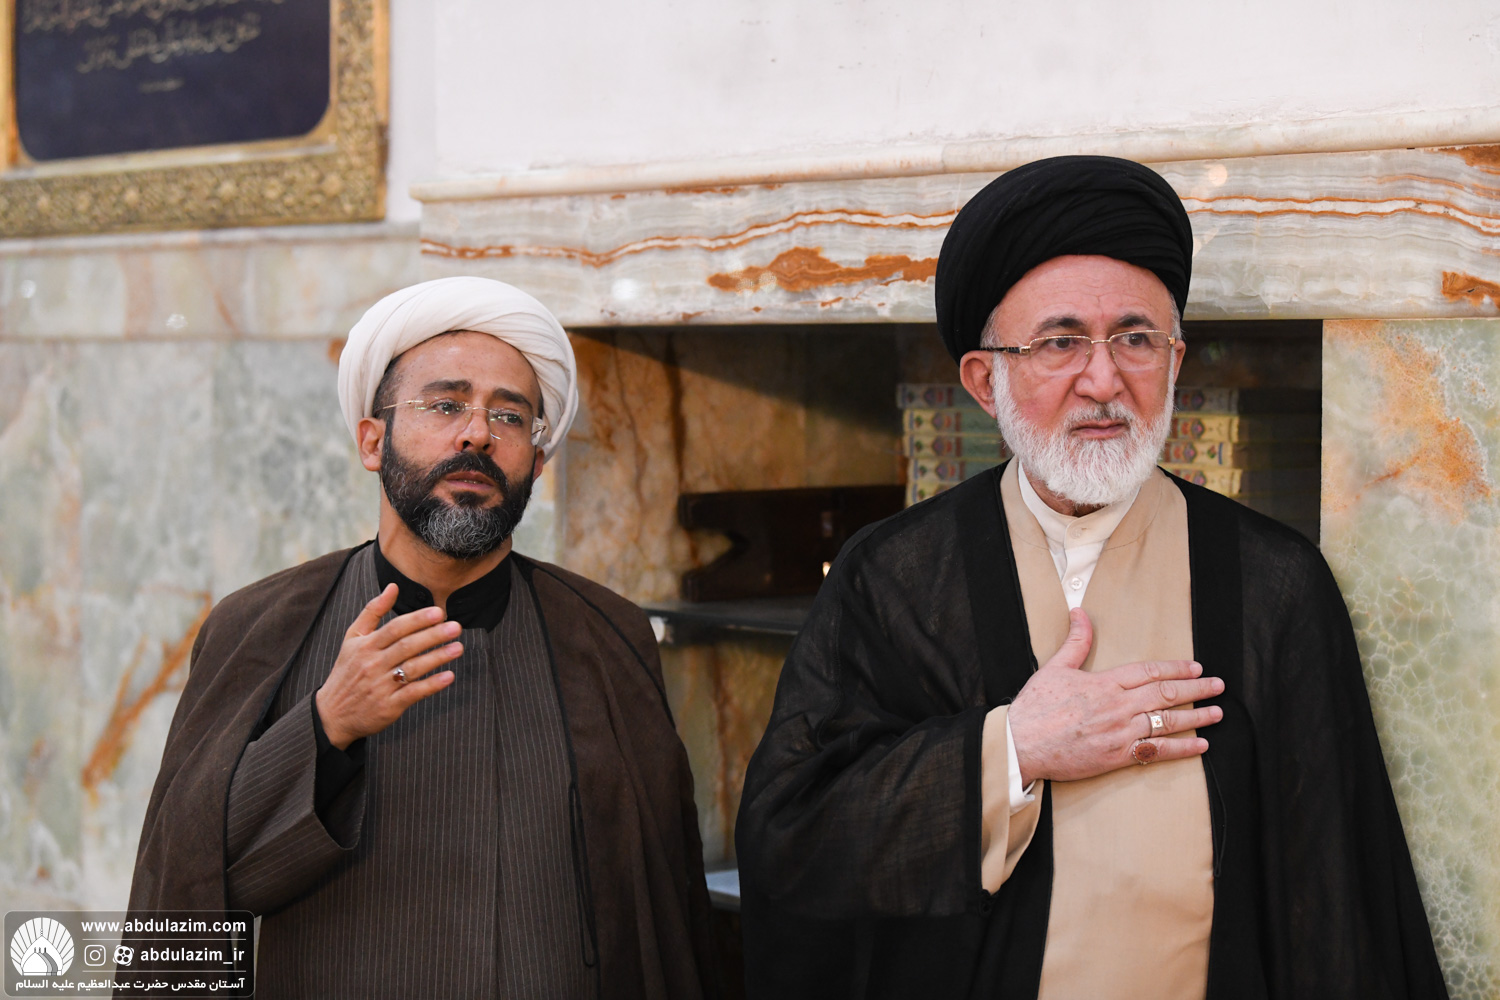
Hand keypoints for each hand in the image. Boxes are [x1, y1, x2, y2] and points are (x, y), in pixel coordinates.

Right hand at [313, 584, 461, 748]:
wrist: (332, 714)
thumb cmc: (346, 672)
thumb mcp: (352, 638)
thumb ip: (373, 611)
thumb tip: (393, 587)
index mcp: (366, 646)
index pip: (395, 628)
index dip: (418, 620)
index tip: (439, 612)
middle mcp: (373, 664)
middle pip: (406, 646)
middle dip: (433, 636)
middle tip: (456, 627)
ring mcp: (380, 686)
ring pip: (412, 668)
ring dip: (437, 657)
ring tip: (457, 648)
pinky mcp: (388, 706)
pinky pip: (413, 693)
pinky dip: (431, 685)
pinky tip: (449, 676)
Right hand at [1007, 607, 1223, 784]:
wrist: (1021, 744)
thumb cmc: (1035, 707)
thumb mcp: (1054, 667)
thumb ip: (1076, 642)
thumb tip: (1080, 613)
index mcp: (1104, 683)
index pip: (1148, 671)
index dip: (1175, 668)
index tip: (1195, 667)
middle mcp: (1117, 706)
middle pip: (1165, 694)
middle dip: (1196, 689)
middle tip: (1218, 685)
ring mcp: (1120, 733)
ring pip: (1167, 721)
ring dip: (1196, 716)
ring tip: (1217, 712)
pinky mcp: (1117, 757)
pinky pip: (1157, 752)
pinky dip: (1181, 748)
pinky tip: (1200, 745)